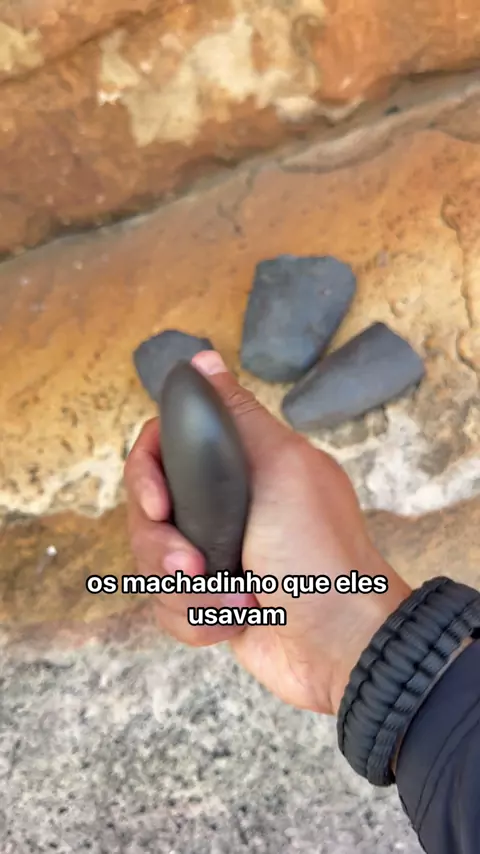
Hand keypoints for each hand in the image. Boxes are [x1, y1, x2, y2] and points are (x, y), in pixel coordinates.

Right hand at [125, 351, 410, 715]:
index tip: (159, 503)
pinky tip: (235, 620)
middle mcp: (221, 505)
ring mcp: (213, 554)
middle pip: (146, 511)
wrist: (340, 645)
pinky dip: (198, 620)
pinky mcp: (209, 600)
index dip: (146, 473)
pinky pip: (168, 608)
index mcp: (240, 465)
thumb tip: (202, 359)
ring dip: (187, 590)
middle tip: (196, 563)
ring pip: (151, 564)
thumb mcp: (282, 468)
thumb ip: (236, 416)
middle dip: (163, 546)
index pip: (162, 448)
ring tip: (235, 599)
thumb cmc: (318, 553)